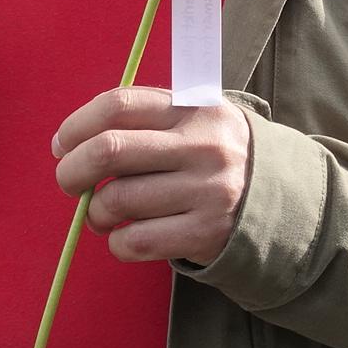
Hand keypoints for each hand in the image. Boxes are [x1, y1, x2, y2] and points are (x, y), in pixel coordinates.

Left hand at [52, 87, 254, 267]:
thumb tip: (72, 144)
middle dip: (72, 171)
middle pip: (108, 151)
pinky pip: (135, 240)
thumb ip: (147, 120)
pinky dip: (117, 243)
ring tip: (104, 215)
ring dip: (95, 213)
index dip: (77, 125)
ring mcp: (207, 191)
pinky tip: (126, 237)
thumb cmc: (217, 158)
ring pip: (116, 200)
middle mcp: (203, 146)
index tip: (62, 145)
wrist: (285, 201)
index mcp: (195, 109)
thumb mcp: (198, 121)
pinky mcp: (206, 233)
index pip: (119, 104)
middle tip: (70, 183)